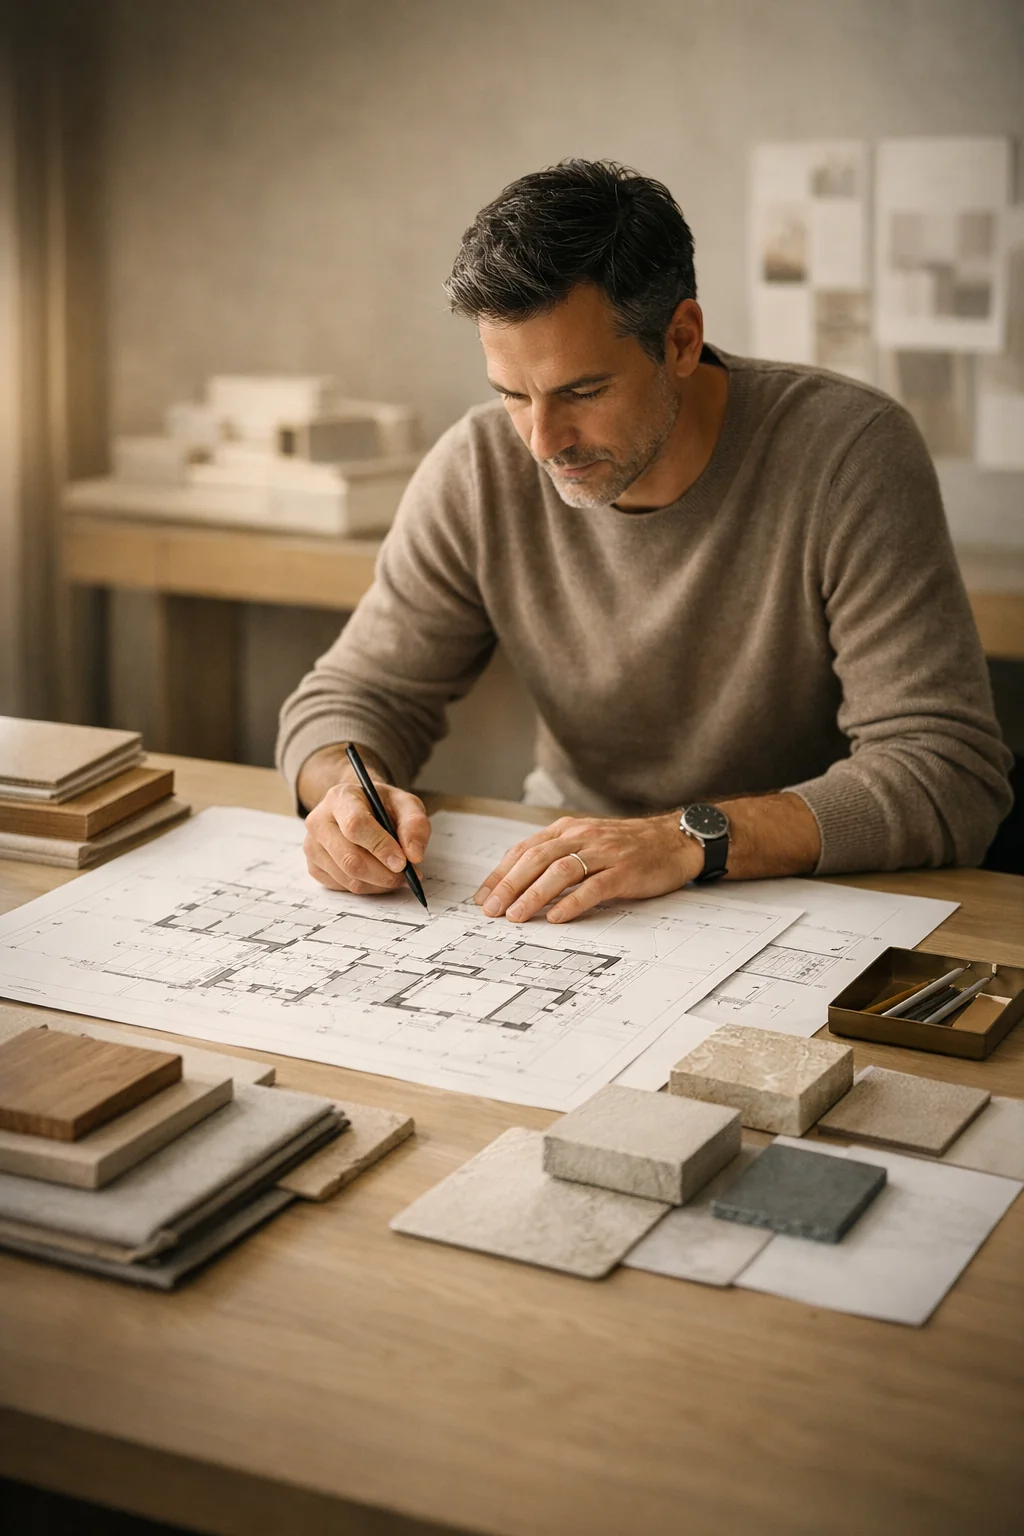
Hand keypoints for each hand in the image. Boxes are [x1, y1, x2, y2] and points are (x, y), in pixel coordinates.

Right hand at [301, 755, 430, 895]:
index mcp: (340, 798)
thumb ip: (414, 824)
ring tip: (396, 874)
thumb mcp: (405, 804)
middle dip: (383, 874)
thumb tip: (414, 856)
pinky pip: (343, 887)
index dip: (381, 847)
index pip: (356, 826)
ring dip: (379, 883)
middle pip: (349, 858)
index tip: (403, 862)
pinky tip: (378, 875)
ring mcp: (312, 846)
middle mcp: (319, 821)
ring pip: (347, 877)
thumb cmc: (381, 806)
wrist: (357, 808)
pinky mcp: (313, 866)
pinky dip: (367, 887)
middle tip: (406, 876)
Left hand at [474, 813, 701, 924]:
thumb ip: (557, 855)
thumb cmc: (628, 846)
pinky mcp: (624, 871)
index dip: (501, 873)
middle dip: (509, 885)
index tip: (483, 896)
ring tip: (516, 915)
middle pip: (536, 858)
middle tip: (491, 909)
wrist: (673, 840)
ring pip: (560, 871)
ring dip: (534, 894)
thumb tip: (520, 884)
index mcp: (568, 829)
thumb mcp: (587, 841)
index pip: (525, 849)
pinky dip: (571, 902)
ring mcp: (604, 853)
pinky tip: (556, 917)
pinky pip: (593, 887)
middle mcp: (582, 836)